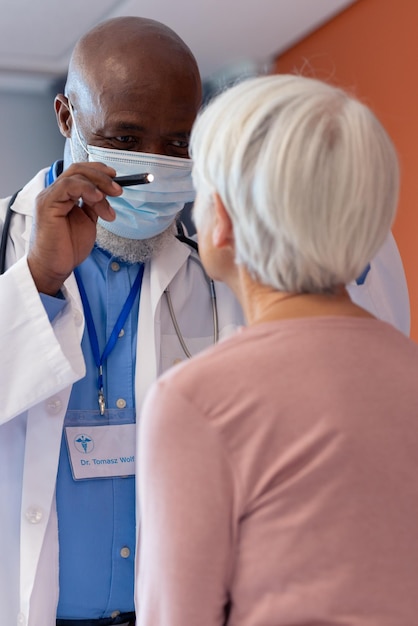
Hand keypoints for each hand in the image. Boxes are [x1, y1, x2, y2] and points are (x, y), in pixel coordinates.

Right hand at [27, 162, 121, 294]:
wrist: (54, 267)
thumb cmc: (68, 248)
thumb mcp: (88, 221)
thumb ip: (94, 205)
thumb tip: (108, 193)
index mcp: (63, 195)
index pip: (80, 173)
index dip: (100, 173)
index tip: (117, 180)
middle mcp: (55, 193)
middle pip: (78, 169)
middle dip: (102, 176)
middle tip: (118, 189)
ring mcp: (49, 197)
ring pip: (75, 175)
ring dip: (99, 183)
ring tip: (112, 197)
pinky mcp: (47, 205)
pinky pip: (67, 186)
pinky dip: (86, 188)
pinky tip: (98, 199)